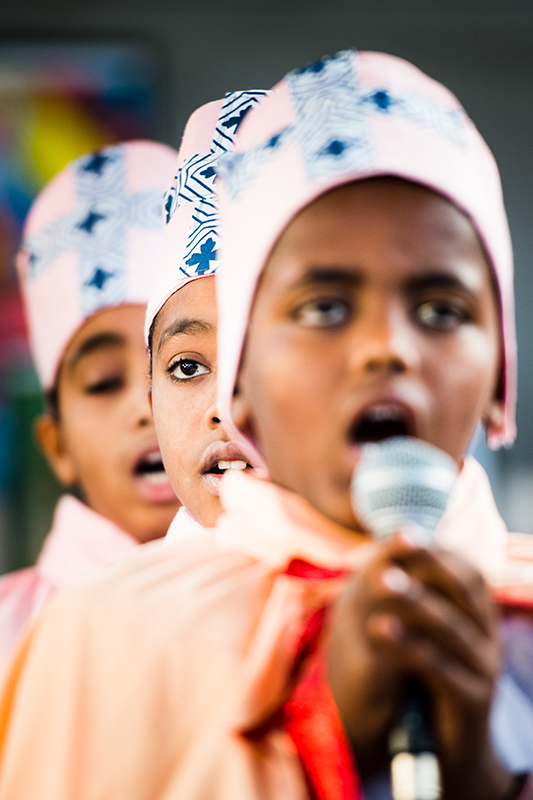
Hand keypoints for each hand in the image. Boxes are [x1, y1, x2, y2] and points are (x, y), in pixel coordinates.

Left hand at [326, 532, 513, 799]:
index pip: (465, 571)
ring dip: (414, 601)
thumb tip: (389, 542)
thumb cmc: (428, 677)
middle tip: (396, 545)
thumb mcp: (423, 630)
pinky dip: (408, 645)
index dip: (436, 549)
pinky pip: (440, 668)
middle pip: (464, 591)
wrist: (446, 745)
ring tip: (380, 581)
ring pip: (450, 627)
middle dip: (429, 564)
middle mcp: (487, 636)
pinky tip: (380, 627)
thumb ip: (414, 593)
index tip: (402, 531)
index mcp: (478, 614)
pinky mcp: (470, 700)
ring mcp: (483, 669)